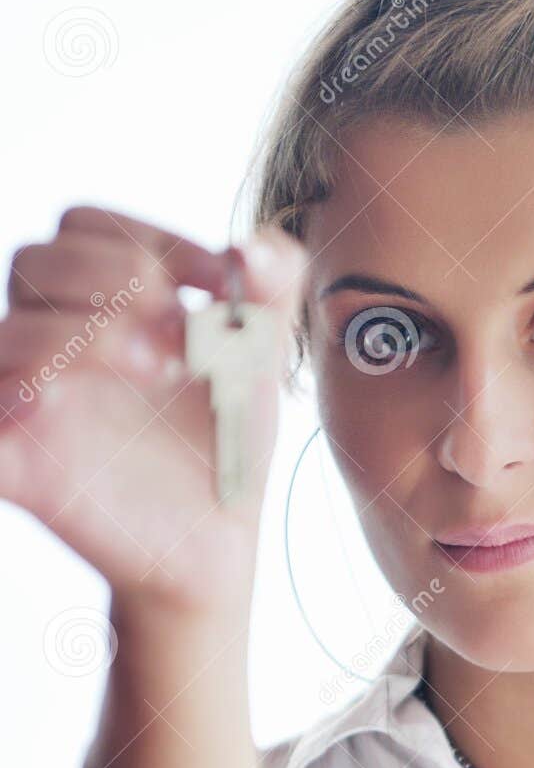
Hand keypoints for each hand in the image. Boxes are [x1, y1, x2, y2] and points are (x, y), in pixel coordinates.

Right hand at [0, 205, 308, 621]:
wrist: (219, 542)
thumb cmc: (225, 445)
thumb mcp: (260, 361)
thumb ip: (272, 291)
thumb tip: (255, 246)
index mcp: (99, 303)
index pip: (84, 225)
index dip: (149, 235)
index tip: (222, 280)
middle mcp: (55, 343)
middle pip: (35, 263)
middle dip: (114, 278)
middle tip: (183, 335)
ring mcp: (33, 404)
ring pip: (9, 331)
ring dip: (84, 333)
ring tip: (162, 368)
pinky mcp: (22, 468)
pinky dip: (8, 397)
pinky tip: (50, 400)